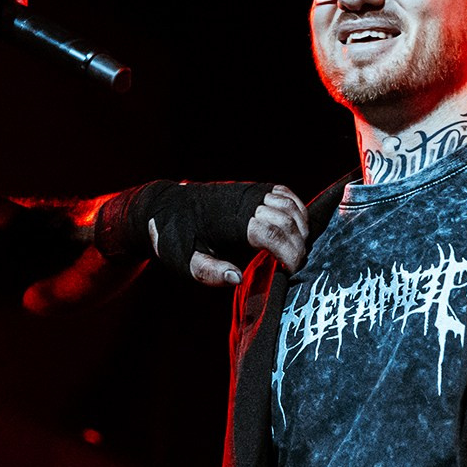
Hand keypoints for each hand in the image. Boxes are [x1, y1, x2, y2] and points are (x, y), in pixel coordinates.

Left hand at [96, 181, 307, 284]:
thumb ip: (209, 273)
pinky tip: (297, 225)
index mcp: (231, 222)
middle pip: (287, 220)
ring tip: (298, 249)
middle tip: (298, 265)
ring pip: (290, 205)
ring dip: (300, 227)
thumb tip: (238, 278)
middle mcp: (245, 202)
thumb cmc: (175, 237)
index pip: (273, 233)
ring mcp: (250, 192)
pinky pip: (283, 193)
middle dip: (298, 244)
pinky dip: (296, 208)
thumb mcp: (185, 262)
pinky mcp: (251, 188)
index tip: (292, 270)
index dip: (289, 253)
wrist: (166, 206)